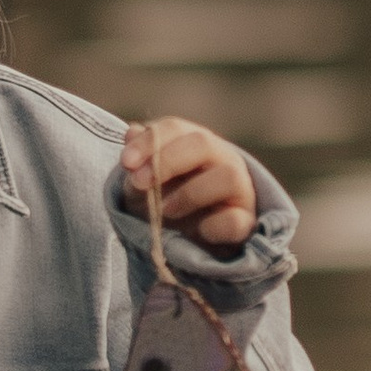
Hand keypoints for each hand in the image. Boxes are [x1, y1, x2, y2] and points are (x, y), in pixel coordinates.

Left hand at [121, 115, 255, 251]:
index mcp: (196, 144)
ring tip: (164, 210)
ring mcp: (238, 191)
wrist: (190, 242)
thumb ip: (139, 161)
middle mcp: (222, 160)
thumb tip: (132, 132)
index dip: (150, 141)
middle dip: (166, 161)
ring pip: (228, 176)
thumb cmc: (166, 202)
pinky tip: (196, 232)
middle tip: (138, 183)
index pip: (175, 128)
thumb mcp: (145, 183)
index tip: (125, 162)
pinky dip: (215, 225)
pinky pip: (236, 220)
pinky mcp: (244, 223)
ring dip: (190, 193)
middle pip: (202, 143)